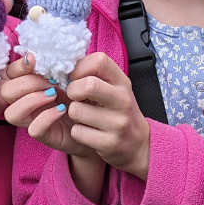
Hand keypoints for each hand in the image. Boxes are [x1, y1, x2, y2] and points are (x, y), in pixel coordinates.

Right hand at [3, 54, 99, 160]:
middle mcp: (25, 100)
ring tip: (54, 95)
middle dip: (28, 83)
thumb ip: (60, 64)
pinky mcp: (43, 134)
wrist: (97, 118)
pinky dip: (46, 117)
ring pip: (11, 113)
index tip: (35, 60)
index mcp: (28, 82)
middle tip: (52, 81)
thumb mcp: (72, 74)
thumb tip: (54, 54)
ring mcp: (32, 119)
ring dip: (31, 101)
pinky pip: (33, 129)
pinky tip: (62, 109)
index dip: (19, 66)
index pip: (10, 73)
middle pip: (6, 91)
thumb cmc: (82, 92)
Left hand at [65, 53, 150, 180]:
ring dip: (73, 113)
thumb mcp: (114, 88)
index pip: (99, 61)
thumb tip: (65, 67)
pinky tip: (87, 131)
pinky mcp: (109, 143)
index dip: (80, 67)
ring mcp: (117, 123)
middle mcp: (123, 100)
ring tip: (82, 115)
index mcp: (122, 82)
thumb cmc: (119, 111)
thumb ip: (95, 75)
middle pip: (88, 85)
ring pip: (76, 110)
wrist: (137, 144)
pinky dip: (76, 131)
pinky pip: (77, 132)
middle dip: (72, 90)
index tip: (76, 77)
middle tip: (74, 96)